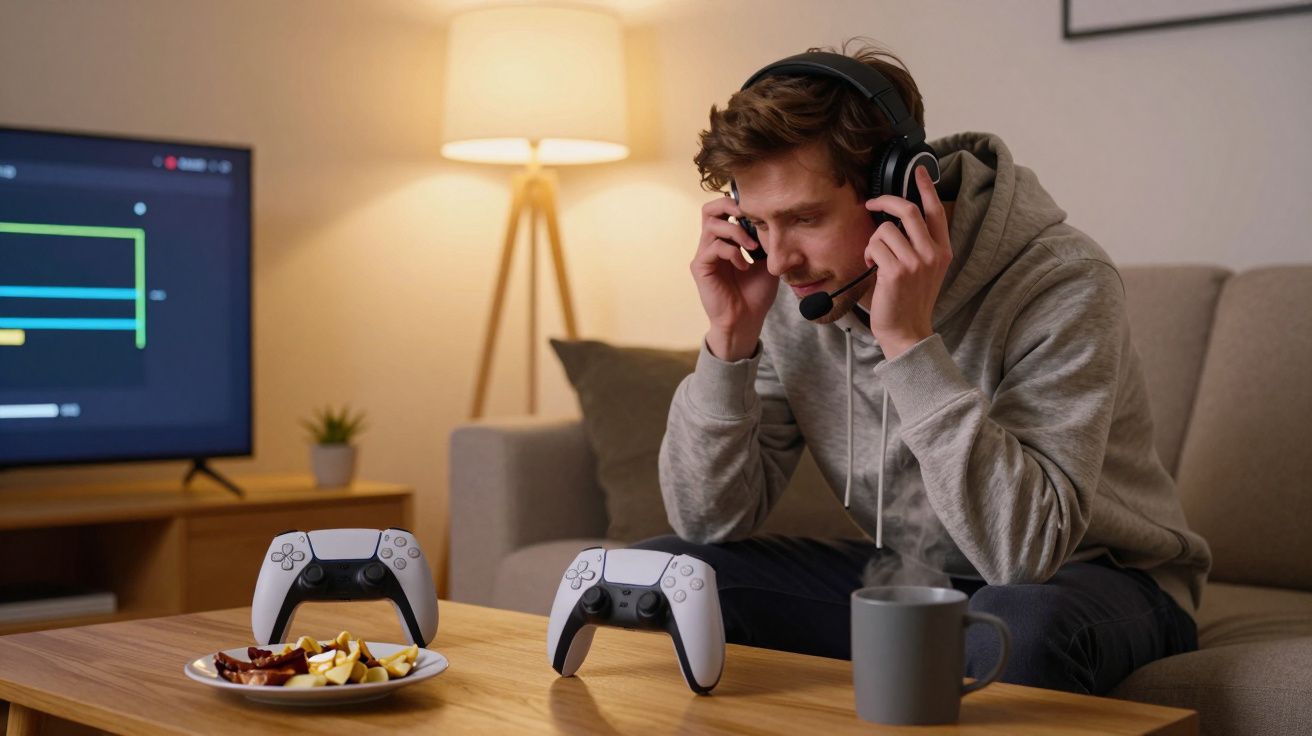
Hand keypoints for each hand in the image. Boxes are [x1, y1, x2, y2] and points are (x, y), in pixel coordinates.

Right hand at [692, 195, 778, 360]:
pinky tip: (744, 266)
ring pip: (711, 225)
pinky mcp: (700, 267)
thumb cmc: (756, 294)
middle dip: (729, 205)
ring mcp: (704, 255)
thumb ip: (766, 240)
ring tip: (752, 247)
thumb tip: (773, 219)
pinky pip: (713, 247)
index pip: (723, 209)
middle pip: (708, 209)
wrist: (746, 321)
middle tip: (748, 215)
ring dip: (736, 231)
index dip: (738, 204)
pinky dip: (732, 252)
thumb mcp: (768, 262)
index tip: (760, 211)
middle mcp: (711, 244)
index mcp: (725, 241)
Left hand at [863, 166, 951, 358]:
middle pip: (908, 210)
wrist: (907, 332)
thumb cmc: (910, 301)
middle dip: (884, 202)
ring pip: (884, 230)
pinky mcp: (896, 271)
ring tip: (875, 260)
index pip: (936, 211)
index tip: (919, 171)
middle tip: (871, 203)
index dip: (926, 188)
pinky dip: (868, 255)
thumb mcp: (925, 271)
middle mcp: (932, 254)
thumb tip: (898, 218)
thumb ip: (919, 245)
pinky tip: (872, 269)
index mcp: (942, 251)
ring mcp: (916, 262)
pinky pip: (874, 246)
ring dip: (872, 242)